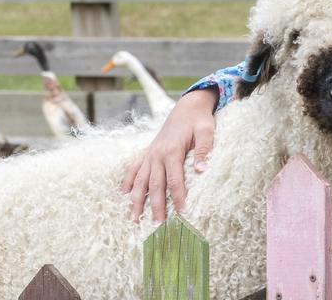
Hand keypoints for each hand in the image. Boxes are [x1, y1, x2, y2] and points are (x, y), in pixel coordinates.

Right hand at [120, 88, 217, 221]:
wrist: (187, 106)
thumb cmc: (199, 120)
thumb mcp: (206, 131)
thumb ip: (205, 150)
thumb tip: (202, 170)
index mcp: (172, 151)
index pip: (175, 181)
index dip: (179, 199)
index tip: (182, 215)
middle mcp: (157, 154)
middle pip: (155, 185)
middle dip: (155, 206)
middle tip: (157, 226)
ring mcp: (150, 153)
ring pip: (140, 180)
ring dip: (136, 200)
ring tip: (133, 218)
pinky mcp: (148, 151)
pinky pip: (134, 167)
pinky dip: (128, 180)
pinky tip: (124, 193)